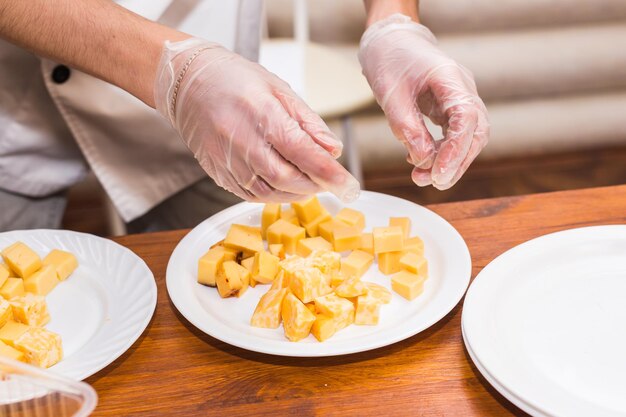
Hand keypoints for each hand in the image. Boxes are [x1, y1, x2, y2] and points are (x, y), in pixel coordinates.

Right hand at [154, 38, 360, 202]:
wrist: (188, 83)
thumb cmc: (236, 80)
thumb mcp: (279, 90)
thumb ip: (308, 123)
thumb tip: (333, 151)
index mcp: (260, 112)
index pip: (301, 151)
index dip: (328, 173)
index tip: (349, 186)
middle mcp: (240, 138)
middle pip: (286, 177)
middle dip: (315, 185)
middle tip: (331, 182)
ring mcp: (225, 158)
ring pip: (268, 191)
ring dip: (296, 192)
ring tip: (309, 182)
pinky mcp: (216, 171)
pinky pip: (250, 194)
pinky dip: (274, 194)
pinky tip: (284, 185)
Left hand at [358, 14, 488, 189]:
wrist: (390, 40)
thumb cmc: (389, 58)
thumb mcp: (391, 95)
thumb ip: (407, 127)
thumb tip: (423, 159)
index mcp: (449, 78)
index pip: (466, 118)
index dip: (456, 150)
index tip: (439, 172)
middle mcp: (462, 88)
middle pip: (476, 132)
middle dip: (457, 162)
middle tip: (433, 182)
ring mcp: (459, 97)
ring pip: (468, 137)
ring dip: (449, 161)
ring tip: (422, 178)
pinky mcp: (450, 107)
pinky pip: (454, 134)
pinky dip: (442, 152)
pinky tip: (421, 161)